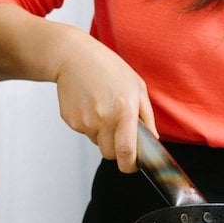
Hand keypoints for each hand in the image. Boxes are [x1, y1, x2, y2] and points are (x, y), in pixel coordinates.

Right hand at [51, 35, 153, 170]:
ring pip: (96, 142)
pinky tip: (89, 104)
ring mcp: (84, 121)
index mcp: (124, 111)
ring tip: (102, 107)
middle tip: (118, 130)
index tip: (132, 165)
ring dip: (102, 133)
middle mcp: (103, 119)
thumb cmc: (108, 68)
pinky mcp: (70, 120)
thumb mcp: (137, 86)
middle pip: (109, 153)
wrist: (73, 57)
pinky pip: (84, 131)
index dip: (130, 165)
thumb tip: (153, 139)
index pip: (126, 152)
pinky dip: (88, 124)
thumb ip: (146, 116)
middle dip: (116, 149)